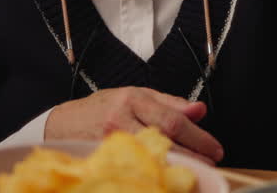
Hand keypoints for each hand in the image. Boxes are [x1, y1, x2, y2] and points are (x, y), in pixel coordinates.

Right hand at [45, 87, 223, 164]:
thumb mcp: (135, 95)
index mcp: (132, 101)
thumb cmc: (99, 108)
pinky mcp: (105, 161)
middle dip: (195, 157)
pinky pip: (137, 172)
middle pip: (167, 143)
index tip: (215, 149)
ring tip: (195, 174)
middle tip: (210, 165)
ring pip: (154, 161)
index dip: (199, 138)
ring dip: (179, 170)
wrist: (61, 125)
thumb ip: (170, 103)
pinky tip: (167, 180)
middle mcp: (122, 122)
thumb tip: (199, 110)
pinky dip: (157, 176)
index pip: (174, 122)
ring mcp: (111, 145)